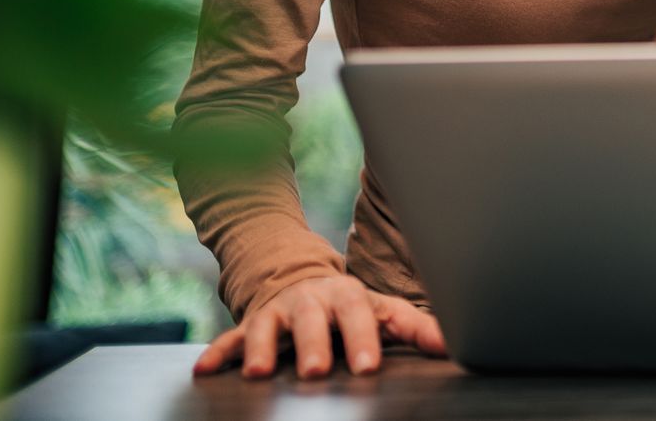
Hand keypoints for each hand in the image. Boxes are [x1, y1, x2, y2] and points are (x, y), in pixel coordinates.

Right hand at [193, 274, 447, 378]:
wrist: (301, 281)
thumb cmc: (350, 307)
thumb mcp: (383, 311)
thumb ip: (416, 328)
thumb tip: (453, 346)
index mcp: (348, 297)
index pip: (360, 315)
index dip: (364, 339)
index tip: (369, 367)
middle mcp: (311, 301)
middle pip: (313, 322)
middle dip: (314, 345)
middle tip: (316, 372)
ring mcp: (277, 312)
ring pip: (266, 328)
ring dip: (260, 349)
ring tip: (256, 374)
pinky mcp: (249, 325)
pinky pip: (229, 339)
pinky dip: (217, 353)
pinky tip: (202, 371)